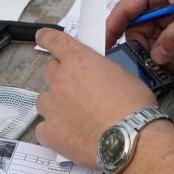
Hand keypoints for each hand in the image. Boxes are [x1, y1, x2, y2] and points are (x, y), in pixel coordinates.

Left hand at [35, 28, 156, 168]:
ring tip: (75, 115)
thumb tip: (95, 76)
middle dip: (61, 77)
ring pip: (44, 100)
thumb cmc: (132, 108)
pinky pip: (43, 129)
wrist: (129, 138)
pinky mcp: (51, 132)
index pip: (54, 41)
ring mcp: (53, 107)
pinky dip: (54, 130)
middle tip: (77, 89)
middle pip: (49, 72)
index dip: (46, 37)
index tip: (41, 36)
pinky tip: (69, 133)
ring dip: (55, 104)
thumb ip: (99, 70)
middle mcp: (61, 81)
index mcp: (78, 61)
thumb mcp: (122, 74)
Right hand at [105, 0, 173, 70]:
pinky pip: (168, 41)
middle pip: (138, 28)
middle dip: (147, 48)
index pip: (125, 9)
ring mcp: (171, 11)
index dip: (112, 28)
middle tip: (157, 64)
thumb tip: (157, 56)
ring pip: (154, 38)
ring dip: (163, 53)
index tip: (105, 47)